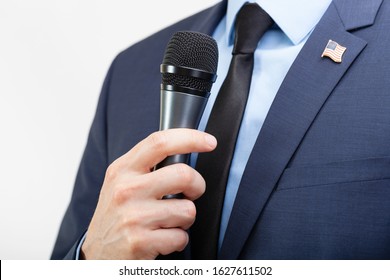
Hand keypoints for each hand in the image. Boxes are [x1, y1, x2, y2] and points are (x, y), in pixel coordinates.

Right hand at [80, 128, 216, 258]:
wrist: (97, 254)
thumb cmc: (116, 215)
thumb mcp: (121, 182)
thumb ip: (146, 166)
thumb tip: (183, 150)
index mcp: (123, 169)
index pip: (160, 142)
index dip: (190, 138)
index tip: (209, 141)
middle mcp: (126, 189)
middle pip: (183, 174)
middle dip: (197, 186)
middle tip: (191, 193)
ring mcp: (133, 216)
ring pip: (187, 210)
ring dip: (185, 219)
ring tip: (168, 222)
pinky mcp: (140, 241)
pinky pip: (181, 237)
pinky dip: (178, 240)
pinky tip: (162, 239)